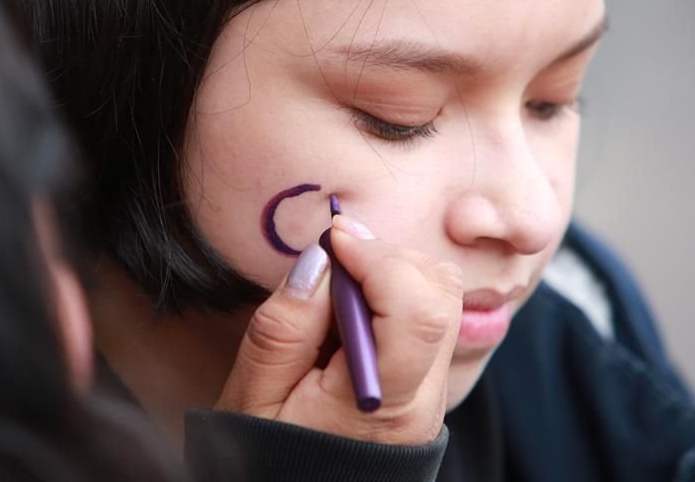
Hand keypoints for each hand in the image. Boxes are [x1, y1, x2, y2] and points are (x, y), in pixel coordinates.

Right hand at [215, 215, 462, 445]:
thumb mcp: (253, 397)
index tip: (333, 238)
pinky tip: (349, 313)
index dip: (378, 257)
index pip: (416, 310)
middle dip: (388, 257)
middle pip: (440, 294)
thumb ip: (284, 327)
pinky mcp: (426, 386)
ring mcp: (431, 394)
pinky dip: (394, 293)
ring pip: (442, 299)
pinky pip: (428, 318)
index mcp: (381, 405)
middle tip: (334, 260)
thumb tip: (319, 257)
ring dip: (392, 272)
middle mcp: (422, 400)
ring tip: (337, 291)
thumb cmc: (267, 457)